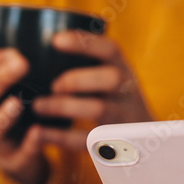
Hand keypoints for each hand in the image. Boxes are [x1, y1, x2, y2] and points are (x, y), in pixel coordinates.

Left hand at [31, 30, 151, 149]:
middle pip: (112, 78)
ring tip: (38, 106)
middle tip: (53, 85)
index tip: (56, 40)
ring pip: (99, 109)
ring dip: (64, 106)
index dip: (85, 43)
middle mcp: (128, 91)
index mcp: (124, 71)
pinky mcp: (113, 143)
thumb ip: (91, 68)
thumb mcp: (114, 82)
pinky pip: (87, 140)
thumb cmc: (117, 104)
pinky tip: (39, 132)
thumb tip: (46, 48)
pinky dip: (60, 137)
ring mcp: (123, 117)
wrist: (145, 143)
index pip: (110, 50)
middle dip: (78, 79)